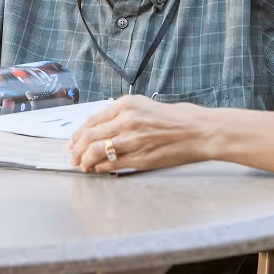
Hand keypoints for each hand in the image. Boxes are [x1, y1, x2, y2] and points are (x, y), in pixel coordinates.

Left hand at [68, 95, 211, 172]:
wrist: (200, 131)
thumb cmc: (179, 118)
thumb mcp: (146, 106)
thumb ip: (124, 115)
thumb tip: (102, 129)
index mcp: (127, 104)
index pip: (92, 120)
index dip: (78, 133)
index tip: (73, 141)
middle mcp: (127, 120)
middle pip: (90, 136)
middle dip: (77, 149)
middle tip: (73, 156)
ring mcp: (132, 140)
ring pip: (96, 151)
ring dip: (85, 160)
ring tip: (82, 165)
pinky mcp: (140, 158)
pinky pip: (112, 164)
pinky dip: (100, 168)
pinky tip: (97, 170)